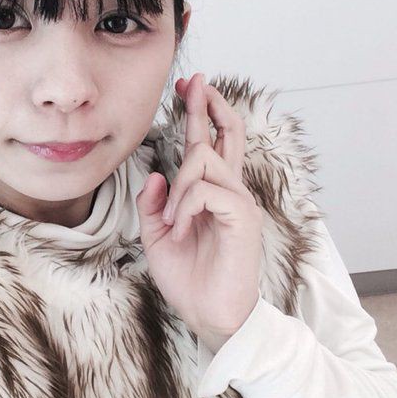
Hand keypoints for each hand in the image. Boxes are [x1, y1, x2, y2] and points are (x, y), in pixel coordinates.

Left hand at [135, 72, 263, 344]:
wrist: (209, 314)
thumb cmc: (188, 278)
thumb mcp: (157, 238)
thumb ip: (154, 205)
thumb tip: (154, 175)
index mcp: (211, 194)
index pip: (209, 143)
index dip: (200, 113)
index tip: (188, 87)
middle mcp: (230, 191)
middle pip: (225, 134)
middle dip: (206, 105)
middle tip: (193, 82)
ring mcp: (239, 201)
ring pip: (203, 160)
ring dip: (178, 187)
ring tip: (172, 221)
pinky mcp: (242, 217)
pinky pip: (206, 191)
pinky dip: (185, 206)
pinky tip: (181, 228)